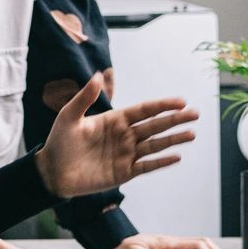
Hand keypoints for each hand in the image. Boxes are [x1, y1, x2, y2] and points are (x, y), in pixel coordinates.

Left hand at [32, 75, 197, 199]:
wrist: (52, 172)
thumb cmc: (59, 142)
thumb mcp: (69, 116)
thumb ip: (84, 97)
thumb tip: (96, 74)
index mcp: (114, 120)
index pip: (143, 110)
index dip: (162, 105)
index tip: (180, 101)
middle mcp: (124, 136)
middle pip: (154, 126)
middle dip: (175, 120)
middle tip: (195, 114)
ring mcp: (125, 155)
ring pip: (155, 145)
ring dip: (173, 140)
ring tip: (192, 134)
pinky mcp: (123, 173)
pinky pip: (146, 166)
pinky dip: (161, 162)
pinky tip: (176, 156)